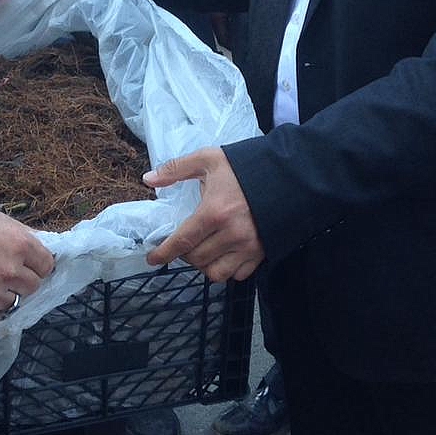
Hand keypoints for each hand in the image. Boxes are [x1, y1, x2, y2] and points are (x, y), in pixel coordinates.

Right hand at [0, 203, 54, 324]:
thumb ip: (21, 235)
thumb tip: (41, 246)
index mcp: (21, 244)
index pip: (47, 266)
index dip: (36, 265)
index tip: (25, 265)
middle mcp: (12, 270)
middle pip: (33, 286)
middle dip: (20, 281)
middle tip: (0, 272)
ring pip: (13, 302)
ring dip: (2, 295)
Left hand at [143, 147, 264, 281]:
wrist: (287, 174)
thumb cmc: (245, 166)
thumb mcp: (209, 159)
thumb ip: (176, 169)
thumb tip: (148, 179)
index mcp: (214, 212)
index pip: (182, 241)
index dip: (164, 253)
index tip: (153, 258)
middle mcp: (231, 234)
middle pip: (197, 259)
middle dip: (184, 255)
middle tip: (182, 244)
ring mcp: (249, 247)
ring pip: (216, 273)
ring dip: (204, 266)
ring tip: (201, 251)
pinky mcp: (262, 253)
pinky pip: (238, 275)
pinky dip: (226, 269)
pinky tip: (222, 255)